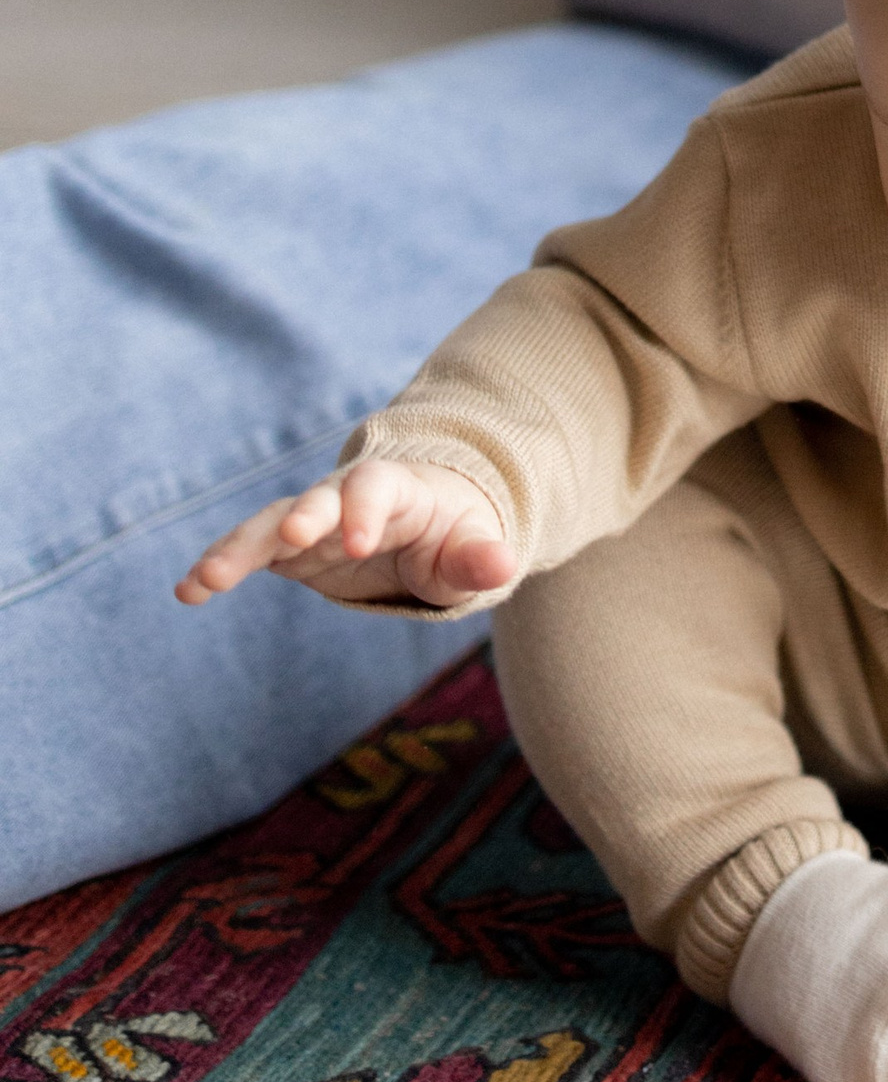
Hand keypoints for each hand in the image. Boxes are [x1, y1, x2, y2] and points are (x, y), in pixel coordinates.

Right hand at [175, 459, 512, 612]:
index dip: (366, 510)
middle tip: (290, 536)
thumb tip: (505, 564)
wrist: (422, 525)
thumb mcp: (470, 549)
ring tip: (204, 581)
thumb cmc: (451, 536)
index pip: (377, 489)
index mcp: (396, 489)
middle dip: (303, 515)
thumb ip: (481, 557)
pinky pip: (248, 553)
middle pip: (318, 498)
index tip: (360, 542)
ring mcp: (310, 520)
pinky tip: (187, 593)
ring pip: (268, 524)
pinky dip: (218, 567)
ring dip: (238, 549)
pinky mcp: (286, 548)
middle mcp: (343, 497)